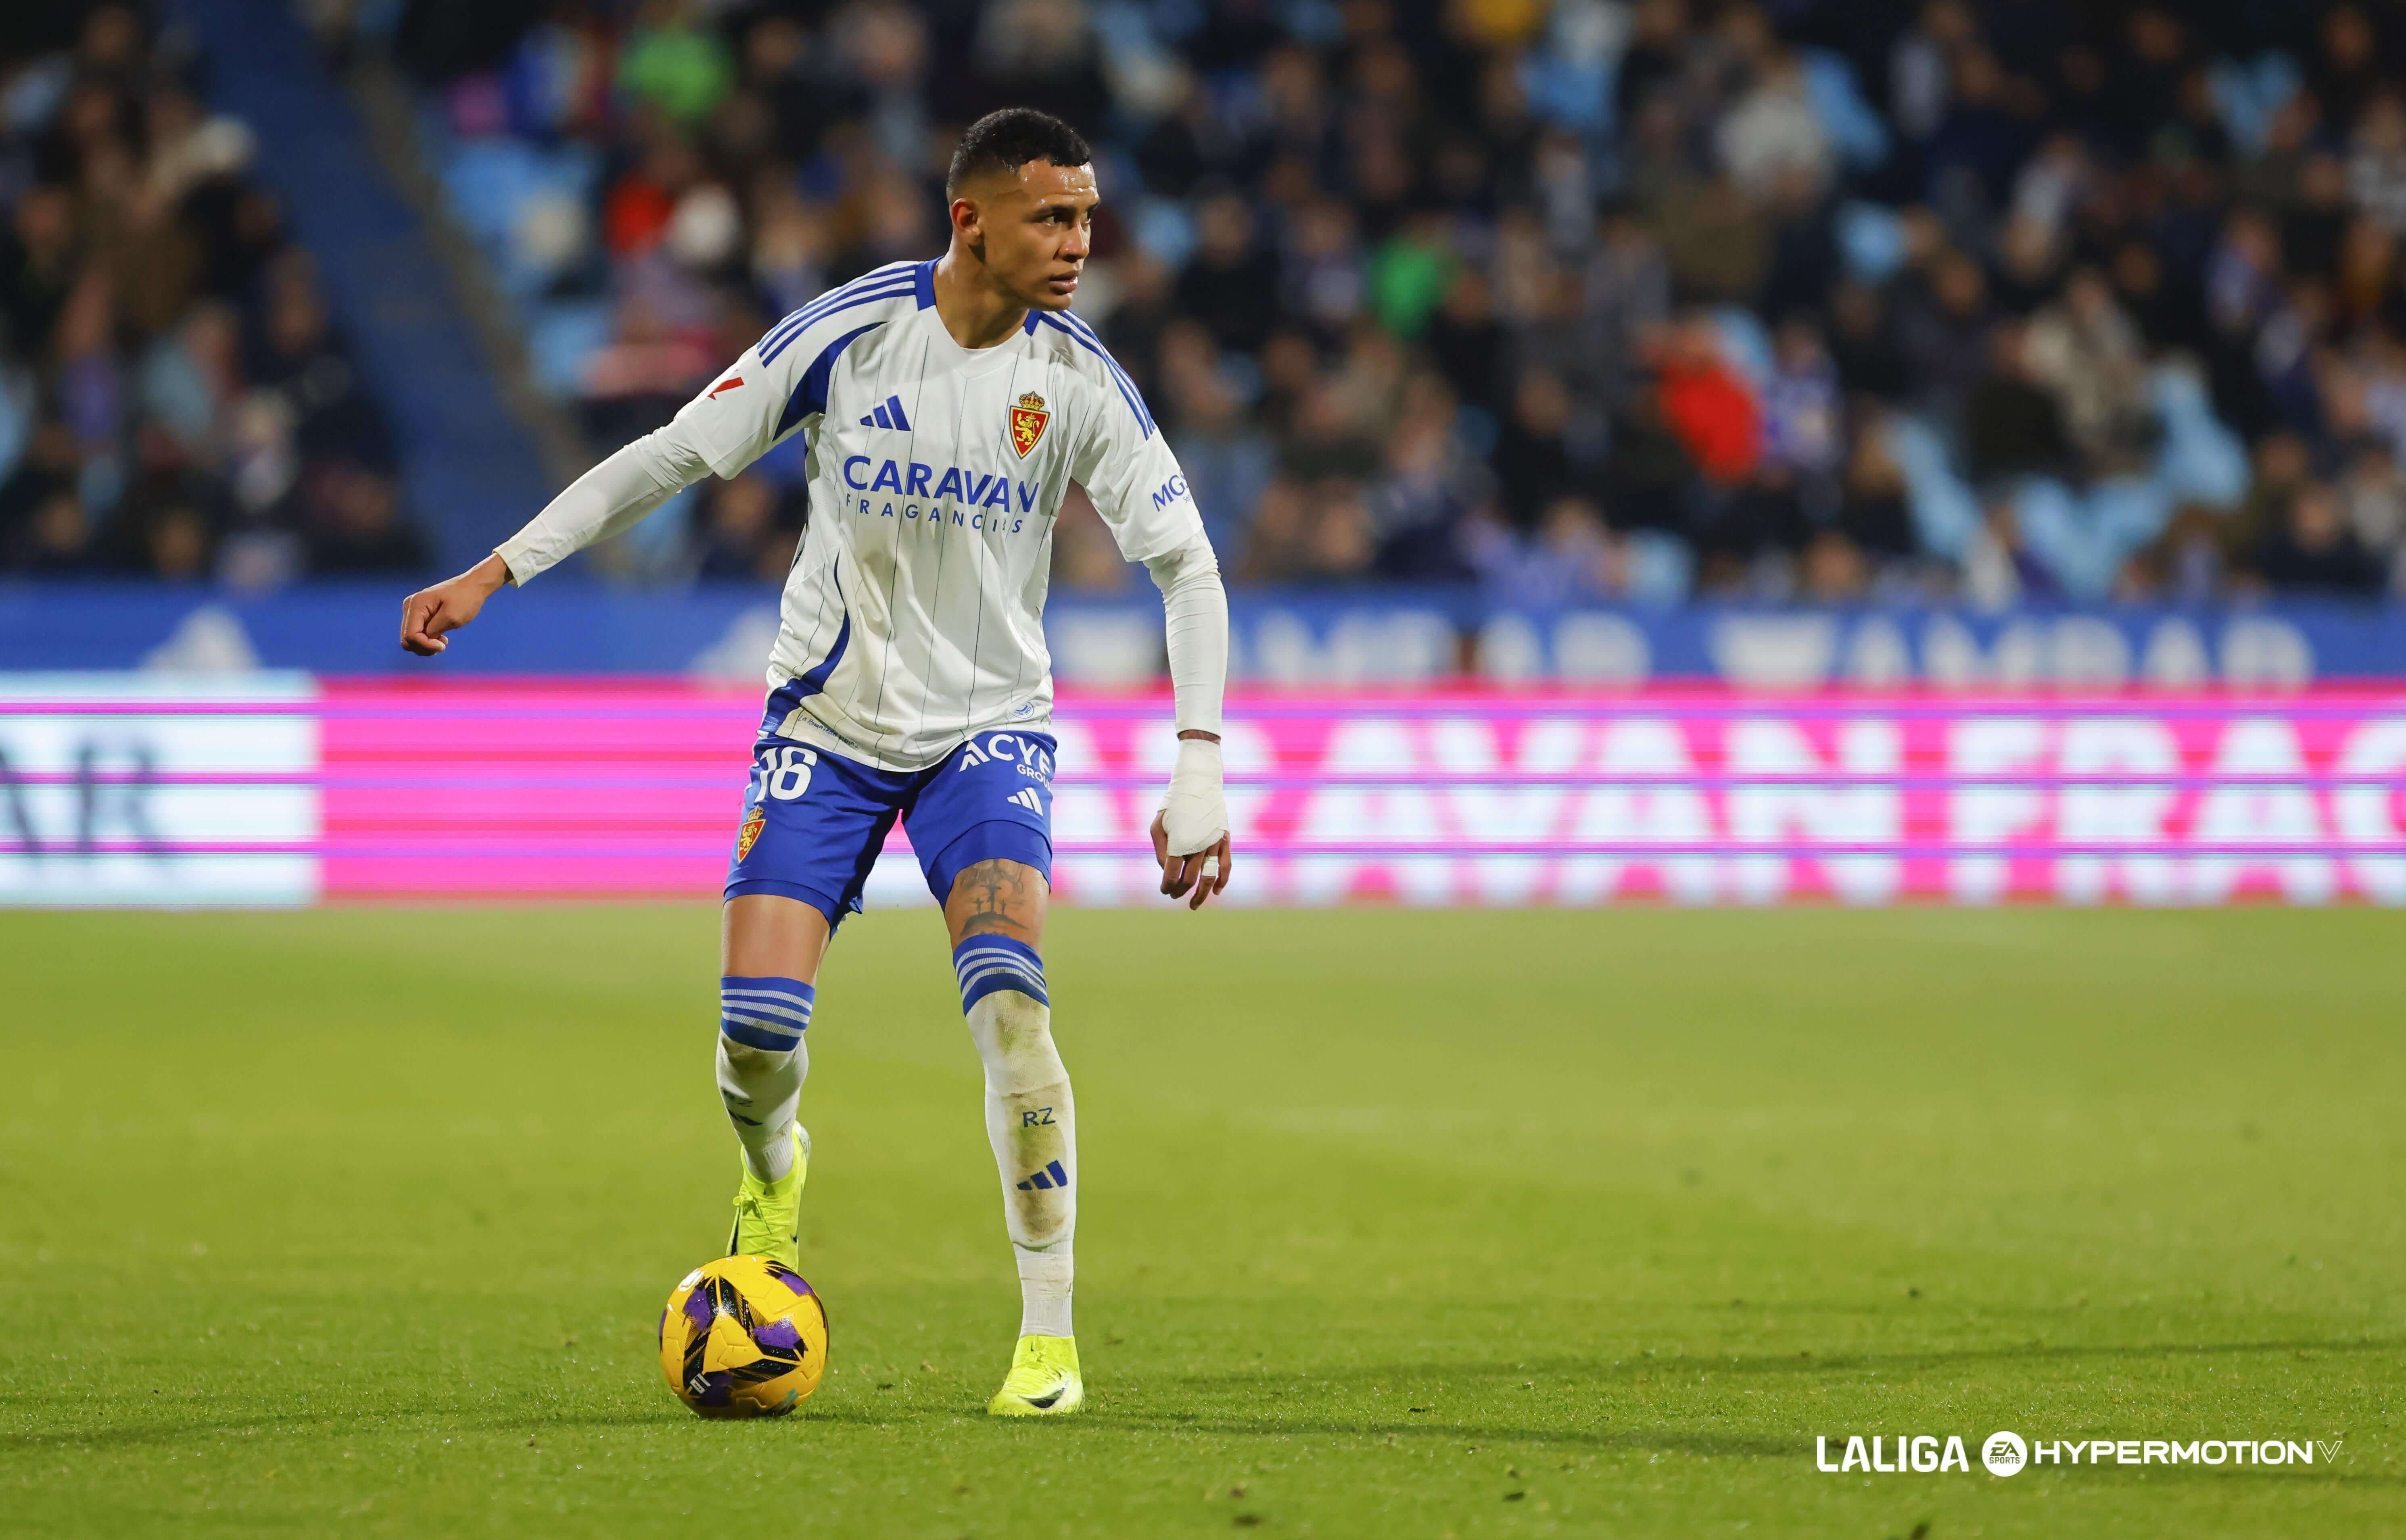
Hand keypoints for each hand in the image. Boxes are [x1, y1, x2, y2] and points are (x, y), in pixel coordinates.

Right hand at [400, 554, 510, 655]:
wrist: (472, 586)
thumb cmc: (465, 599)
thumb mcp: (452, 617)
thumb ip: (434, 630)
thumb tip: (424, 639)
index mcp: (416, 605)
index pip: (410, 635)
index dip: (425, 645)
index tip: (443, 645)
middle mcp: (410, 607)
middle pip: (407, 639)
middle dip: (424, 647)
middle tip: (443, 645)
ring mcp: (413, 611)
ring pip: (410, 639)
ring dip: (426, 645)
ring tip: (443, 640)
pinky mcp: (419, 615)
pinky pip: (417, 634)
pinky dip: (427, 640)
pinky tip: (441, 637)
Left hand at [1153, 733, 1229, 910]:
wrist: (1198, 784)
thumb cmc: (1173, 805)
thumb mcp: (1158, 825)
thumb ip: (1161, 850)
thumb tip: (1168, 870)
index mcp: (1178, 842)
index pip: (1171, 874)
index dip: (1166, 886)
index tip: (1164, 890)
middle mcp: (1197, 845)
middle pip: (1189, 879)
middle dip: (1180, 891)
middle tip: (1173, 895)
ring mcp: (1213, 843)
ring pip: (1210, 877)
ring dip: (1201, 895)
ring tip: (1194, 906)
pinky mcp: (1224, 839)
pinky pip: (1226, 865)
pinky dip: (1222, 881)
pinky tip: (1216, 892)